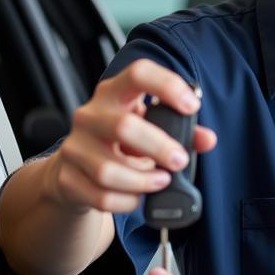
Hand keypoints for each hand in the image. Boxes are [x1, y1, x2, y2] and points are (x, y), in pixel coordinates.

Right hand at [47, 59, 216, 214]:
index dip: (167, 85)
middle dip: (159, 147)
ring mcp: (73, 147)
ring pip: (108, 170)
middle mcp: (90, 115)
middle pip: (124, 126)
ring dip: (143, 181)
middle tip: (179, 160)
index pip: (138, 73)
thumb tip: (207, 139)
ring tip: (161, 182)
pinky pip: (100, 196)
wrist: (74, 170)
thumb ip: (182, 131)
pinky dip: (127, 201)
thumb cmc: (120, 143)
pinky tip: (138, 197)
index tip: (191, 106)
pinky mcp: (67, 178)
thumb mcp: (150, 129)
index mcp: (114, 93)